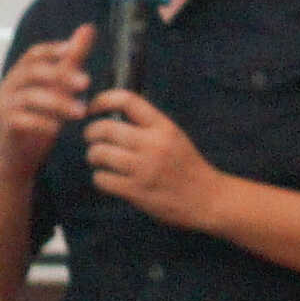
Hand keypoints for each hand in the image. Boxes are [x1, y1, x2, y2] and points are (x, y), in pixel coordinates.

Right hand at [0, 29, 95, 173]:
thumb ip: (71, 59)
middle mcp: (10, 85)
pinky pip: (22, 120)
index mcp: (22, 73)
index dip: (52, 50)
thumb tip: (88, 28)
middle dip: (60, 75)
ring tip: (81, 112)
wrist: (18, 153)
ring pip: (31, 97)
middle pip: (32, 72)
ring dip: (58, 103)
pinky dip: (42, 123)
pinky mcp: (6, 125)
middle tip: (86, 83)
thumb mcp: (58, 86)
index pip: (34, 54)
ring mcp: (5, 105)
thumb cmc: (40, 116)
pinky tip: (59, 129)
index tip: (73, 50)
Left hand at [75, 88, 227, 231]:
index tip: (92, 109)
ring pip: (98, 153)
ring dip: (93, 156)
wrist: (208, 200)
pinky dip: (100, 178)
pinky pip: (101, 179)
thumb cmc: (185, 166)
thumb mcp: (173, 137)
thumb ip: (146, 125)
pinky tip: (109, 179)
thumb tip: (109, 113)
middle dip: (91, 133)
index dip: (102, 101)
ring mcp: (145, 169)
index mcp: (164, 127)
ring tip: (99, 159)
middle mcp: (154, 144)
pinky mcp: (136, 191)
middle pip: (104, 128)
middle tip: (92, 139)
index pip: (127, 100)